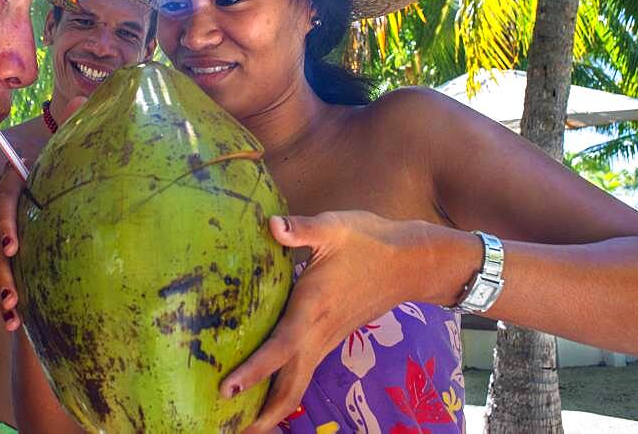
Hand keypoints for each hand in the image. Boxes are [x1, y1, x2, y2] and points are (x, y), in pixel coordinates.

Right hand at [0, 96, 88, 331]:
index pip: (3, 197)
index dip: (4, 222)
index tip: (13, 249)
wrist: (59, 210)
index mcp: (15, 177)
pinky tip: (14, 321)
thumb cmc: (72, 175)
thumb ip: (75, 127)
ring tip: (14, 317)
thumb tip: (85, 98)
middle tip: (14, 300)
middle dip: (0, 270)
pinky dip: (0, 295)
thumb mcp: (74, 155)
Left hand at [221, 211, 426, 433]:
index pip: (279, 348)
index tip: (226, 391)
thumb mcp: (334, 227)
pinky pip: (303, 372)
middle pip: (290, 388)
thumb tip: (272, 224)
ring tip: (242, 423)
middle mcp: (318, 334)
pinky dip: (283, 388)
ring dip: (272, 407)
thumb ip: (302, 229)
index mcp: (313, 309)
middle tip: (230, 430)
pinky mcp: (329, 338)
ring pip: (297, 384)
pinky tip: (265, 387)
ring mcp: (326, 340)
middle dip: (263, 416)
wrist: (411, 261)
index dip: (253, 371)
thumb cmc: (370, 241)